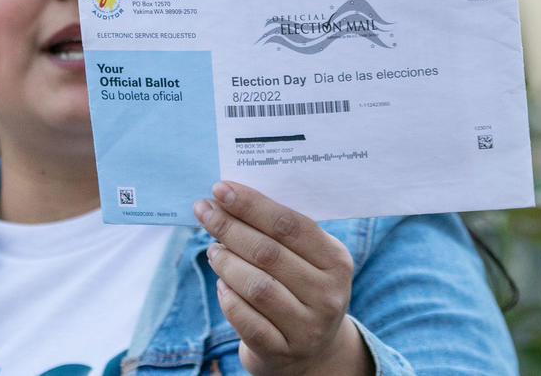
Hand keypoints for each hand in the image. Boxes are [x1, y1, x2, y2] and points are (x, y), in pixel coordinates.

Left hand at [193, 181, 370, 375]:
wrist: (310, 349)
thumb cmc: (298, 286)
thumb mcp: (304, 257)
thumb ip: (277, 230)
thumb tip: (228, 196)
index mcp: (336, 260)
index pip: (290, 225)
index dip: (252, 205)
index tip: (221, 189)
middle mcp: (328, 295)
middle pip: (268, 253)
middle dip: (229, 227)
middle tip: (204, 211)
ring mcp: (308, 327)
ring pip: (257, 287)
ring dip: (226, 262)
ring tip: (212, 250)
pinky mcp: (283, 351)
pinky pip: (246, 321)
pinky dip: (228, 298)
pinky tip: (222, 285)